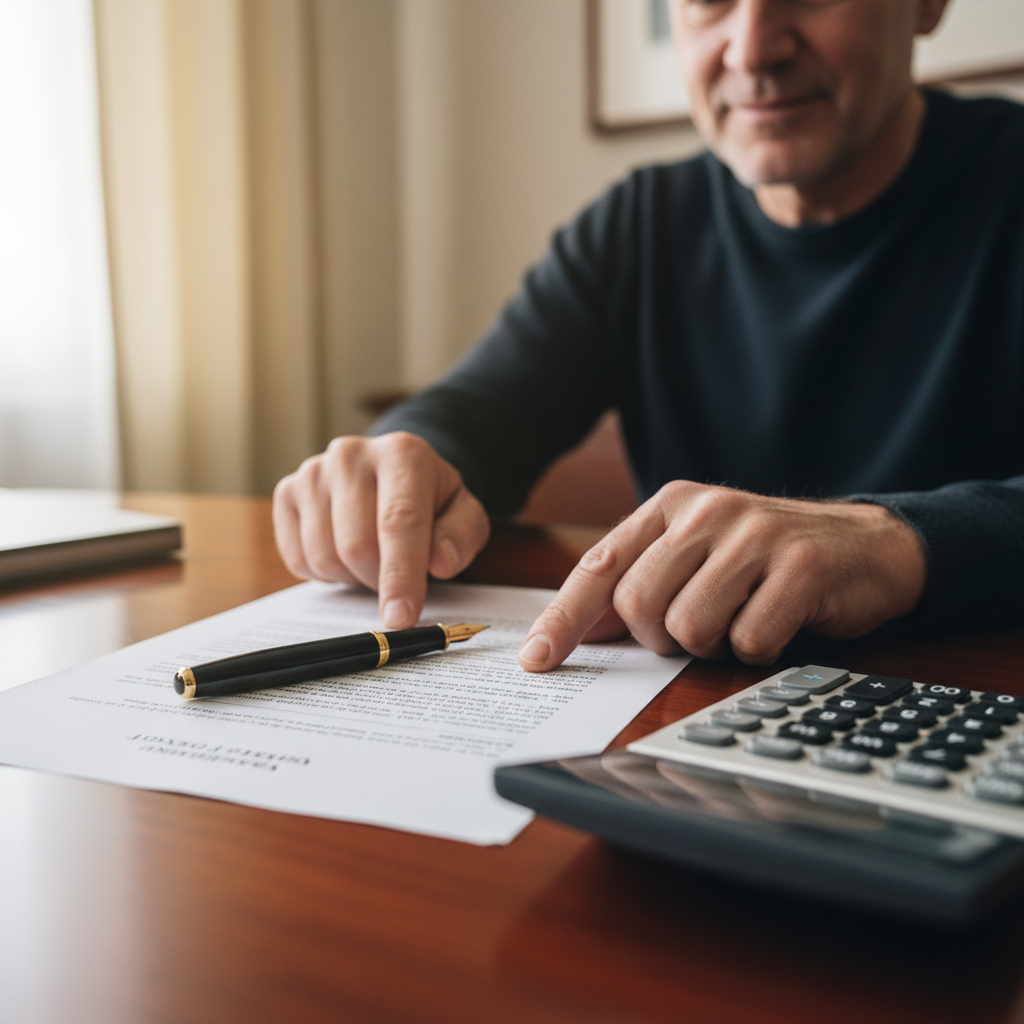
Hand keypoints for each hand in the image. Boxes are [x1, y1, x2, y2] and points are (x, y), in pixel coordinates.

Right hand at [273, 432, 489, 627]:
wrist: (391, 474)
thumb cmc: (430, 501)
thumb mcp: (464, 515)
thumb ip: (461, 538)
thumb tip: (440, 563)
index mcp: (403, 454)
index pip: (399, 521)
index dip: (400, 575)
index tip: (400, 618)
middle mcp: (351, 455)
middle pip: (358, 546)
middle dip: (380, 581)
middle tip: (398, 579)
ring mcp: (313, 472)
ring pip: (324, 556)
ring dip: (352, 577)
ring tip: (373, 560)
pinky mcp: (286, 492)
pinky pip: (298, 559)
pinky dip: (325, 572)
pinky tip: (344, 552)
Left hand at [517, 481, 926, 669]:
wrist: (866, 545)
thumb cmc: (767, 561)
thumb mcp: (697, 558)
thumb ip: (638, 585)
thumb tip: (578, 631)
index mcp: (671, 506)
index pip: (599, 567)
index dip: (563, 618)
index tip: (536, 659)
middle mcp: (707, 511)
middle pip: (638, 605)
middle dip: (660, 638)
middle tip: (698, 629)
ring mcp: (755, 535)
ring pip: (689, 626)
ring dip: (713, 644)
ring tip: (740, 620)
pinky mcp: (800, 566)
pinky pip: (748, 641)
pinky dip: (758, 650)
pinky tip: (778, 624)